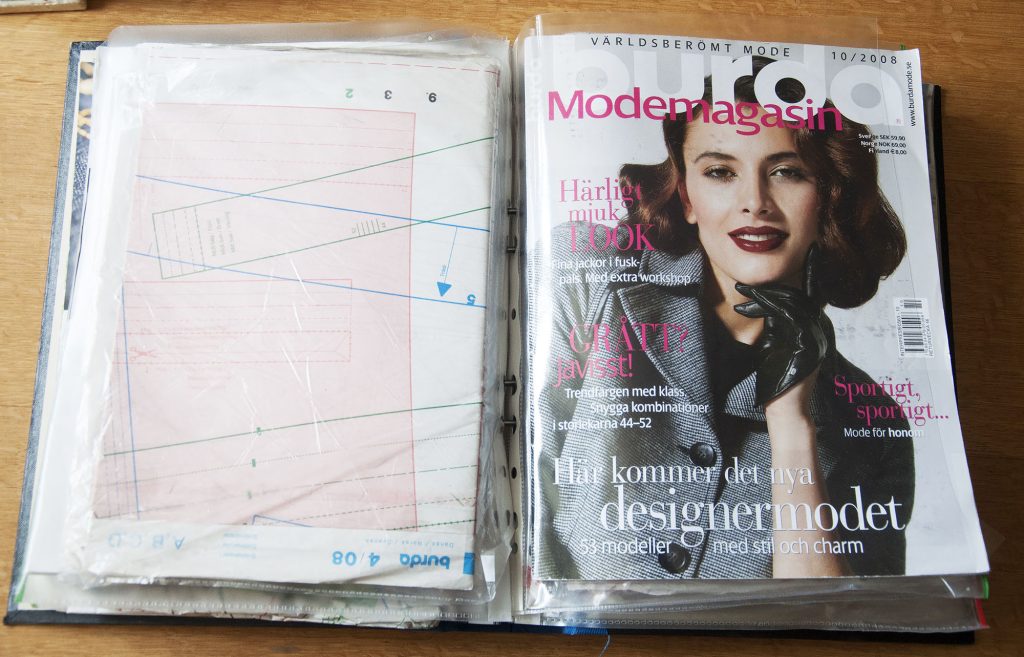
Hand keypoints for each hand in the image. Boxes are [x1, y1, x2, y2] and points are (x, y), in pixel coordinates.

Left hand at [733, 248, 833, 406]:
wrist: (787, 410)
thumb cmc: (778, 380)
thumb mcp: (778, 345)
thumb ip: (778, 325)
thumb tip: (766, 307)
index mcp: (815, 328)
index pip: (813, 292)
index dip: (811, 270)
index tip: (805, 250)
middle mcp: (819, 330)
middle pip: (803, 293)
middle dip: (777, 281)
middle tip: (750, 278)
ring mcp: (814, 338)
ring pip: (792, 303)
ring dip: (764, 294)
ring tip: (741, 290)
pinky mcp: (804, 346)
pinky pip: (784, 318)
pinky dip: (764, 308)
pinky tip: (744, 308)